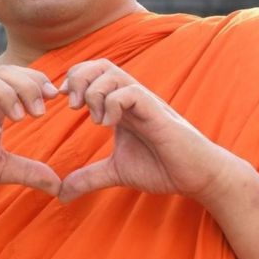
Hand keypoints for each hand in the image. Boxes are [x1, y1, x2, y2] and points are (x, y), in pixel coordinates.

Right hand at [0, 66, 62, 208]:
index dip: (37, 80)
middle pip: (3, 71)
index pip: (16, 76)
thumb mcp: (0, 169)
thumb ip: (28, 171)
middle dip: (27, 85)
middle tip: (40, 112)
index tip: (54, 98)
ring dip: (6, 94)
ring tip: (20, 117)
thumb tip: (59, 186)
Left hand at [57, 60, 227, 203]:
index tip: (62, 104)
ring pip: (112, 73)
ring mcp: (145, 102)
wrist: (197, 177)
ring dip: (93, 92)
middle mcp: (130, 98)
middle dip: (78, 78)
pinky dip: (113, 104)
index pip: (92, 73)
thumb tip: (61, 194)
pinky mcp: (157, 113)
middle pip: (99, 64)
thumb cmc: (162, 168)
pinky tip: (108, 125)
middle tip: (72, 106)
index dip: (72, 81)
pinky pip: (131, 93)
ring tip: (93, 119)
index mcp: (119, 106)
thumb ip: (88, 178)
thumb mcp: (116, 172)